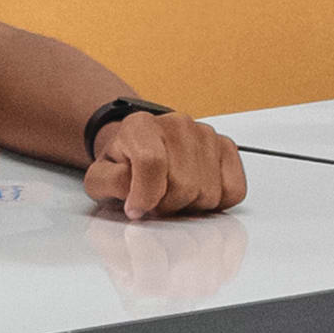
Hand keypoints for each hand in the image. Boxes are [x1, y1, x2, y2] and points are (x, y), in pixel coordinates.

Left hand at [77, 102, 244, 222]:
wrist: (142, 148)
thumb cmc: (124, 165)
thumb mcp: (100, 176)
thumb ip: (109, 184)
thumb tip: (134, 198)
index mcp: (140, 125)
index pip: (151, 163)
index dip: (144, 196)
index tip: (136, 209)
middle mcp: (177, 124)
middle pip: (183, 185)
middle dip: (166, 205)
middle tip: (155, 200)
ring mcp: (205, 134)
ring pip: (208, 192)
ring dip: (189, 205)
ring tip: (173, 194)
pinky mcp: (227, 148)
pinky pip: (233, 190)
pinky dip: (216, 202)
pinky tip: (195, 193)